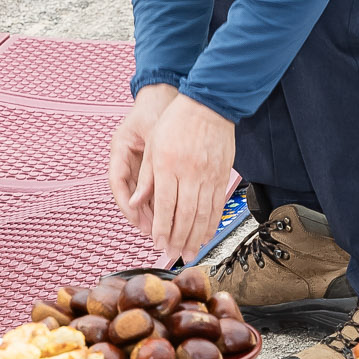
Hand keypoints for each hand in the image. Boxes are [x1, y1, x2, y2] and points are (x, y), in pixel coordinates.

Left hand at [109, 86, 236, 265]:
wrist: (209, 104)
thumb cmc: (176, 121)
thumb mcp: (153, 144)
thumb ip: (146, 177)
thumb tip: (136, 203)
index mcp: (167, 165)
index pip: (165, 205)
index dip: (161, 228)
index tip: (157, 243)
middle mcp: (189, 173)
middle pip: (184, 215)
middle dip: (178, 239)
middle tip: (173, 254)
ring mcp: (208, 175)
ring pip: (203, 214)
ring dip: (195, 237)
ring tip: (189, 252)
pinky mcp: (222, 175)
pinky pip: (216, 205)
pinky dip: (211, 223)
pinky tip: (206, 234)